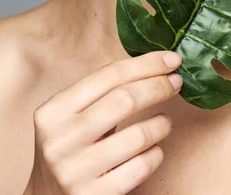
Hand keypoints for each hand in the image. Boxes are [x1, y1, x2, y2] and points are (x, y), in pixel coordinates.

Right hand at [26, 50, 182, 193]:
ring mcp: (76, 172)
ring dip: (161, 124)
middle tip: (177, 82)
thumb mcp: (70, 117)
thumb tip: (153, 65)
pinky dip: (156, 154)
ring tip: (164, 122)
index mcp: (53, 111)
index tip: (171, 58)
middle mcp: (60, 140)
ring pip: (138, 135)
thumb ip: (100, 93)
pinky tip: (154, 149)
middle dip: (158, 86)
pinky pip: (141, 167)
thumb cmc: (70, 148)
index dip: (145, 64)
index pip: (108, 76)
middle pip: (125, 99)